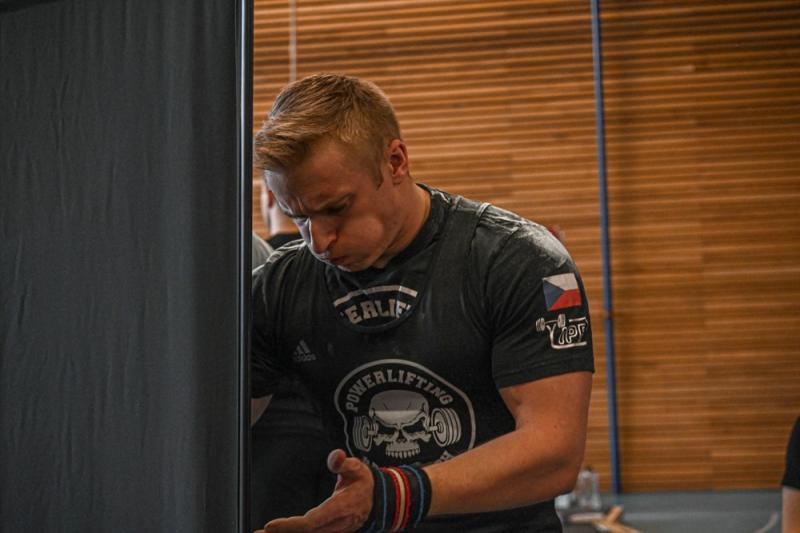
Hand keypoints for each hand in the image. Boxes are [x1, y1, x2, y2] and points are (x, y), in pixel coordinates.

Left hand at [254, 449, 373, 532]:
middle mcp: (335, 525)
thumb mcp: (358, 468)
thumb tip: (334, 456)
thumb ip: (344, 463)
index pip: (312, 522)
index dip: (291, 525)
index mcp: (340, 508)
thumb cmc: (363, 483)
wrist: (378, 502)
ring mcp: (333, 532)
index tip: (270, 525)